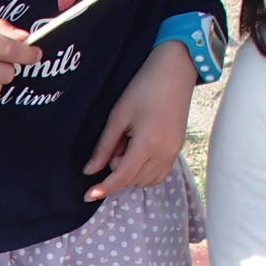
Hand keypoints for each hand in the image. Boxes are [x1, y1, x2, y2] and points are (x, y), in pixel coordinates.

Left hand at [83, 40, 197, 201]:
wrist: (176, 69)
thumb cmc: (144, 87)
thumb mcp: (118, 116)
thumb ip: (104, 147)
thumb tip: (90, 171)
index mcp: (148, 142)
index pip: (122, 176)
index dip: (104, 188)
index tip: (88, 195)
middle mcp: (164, 152)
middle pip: (133, 180)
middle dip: (118, 171)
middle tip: (117, 143)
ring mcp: (174, 152)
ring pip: (146, 181)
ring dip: (131, 173)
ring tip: (128, 144)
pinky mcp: (178, 149)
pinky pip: (158, 174)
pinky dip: (144, 172)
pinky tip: (137, 153)